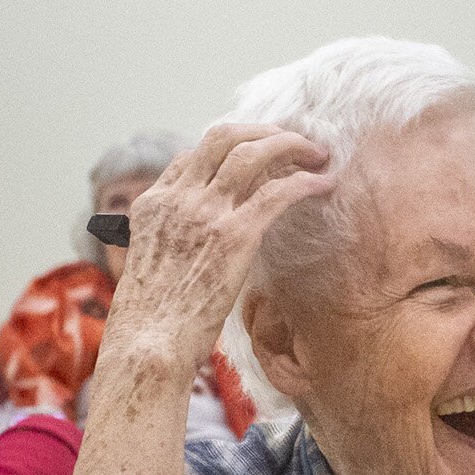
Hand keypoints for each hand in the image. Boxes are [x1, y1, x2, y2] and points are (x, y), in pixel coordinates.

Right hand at [103, 123, 334, 371]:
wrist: (149, 343)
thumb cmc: (153, 321)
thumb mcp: (152, 267)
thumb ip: (173, 242)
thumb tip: (199, 246)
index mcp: (154, 205)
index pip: (194, 155)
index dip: (231, 147)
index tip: (260, 154)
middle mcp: (178, 199)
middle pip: (223, 137)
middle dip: (264, 131)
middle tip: (294, 140)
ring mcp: (205, 213)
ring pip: (252, 153)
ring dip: (290, 146)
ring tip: (317, 154)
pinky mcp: (234, 236)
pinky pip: (277, 192)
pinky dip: (305, 182)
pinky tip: (324, 184)